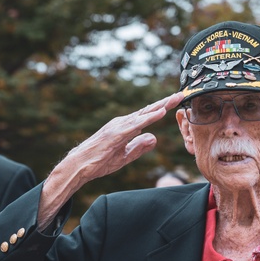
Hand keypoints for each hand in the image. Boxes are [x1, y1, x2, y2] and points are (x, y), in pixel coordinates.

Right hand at [37, 92, 183, 228]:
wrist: (79, 166)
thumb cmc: (99, 161)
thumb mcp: (125, 156)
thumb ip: (140, 147)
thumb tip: (155, 138)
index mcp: (125, 127)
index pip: (147, 116)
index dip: (161, 109)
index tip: (175, 103)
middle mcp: (122, 123)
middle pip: (148, 111)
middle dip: (165, 102)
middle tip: (181, 94)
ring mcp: (118, 126)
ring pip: (144, 114)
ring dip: (160, 106)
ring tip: (175, 99)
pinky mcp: (116, 134)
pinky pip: (136, 124)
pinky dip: (149, 118)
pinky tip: (161, 113)